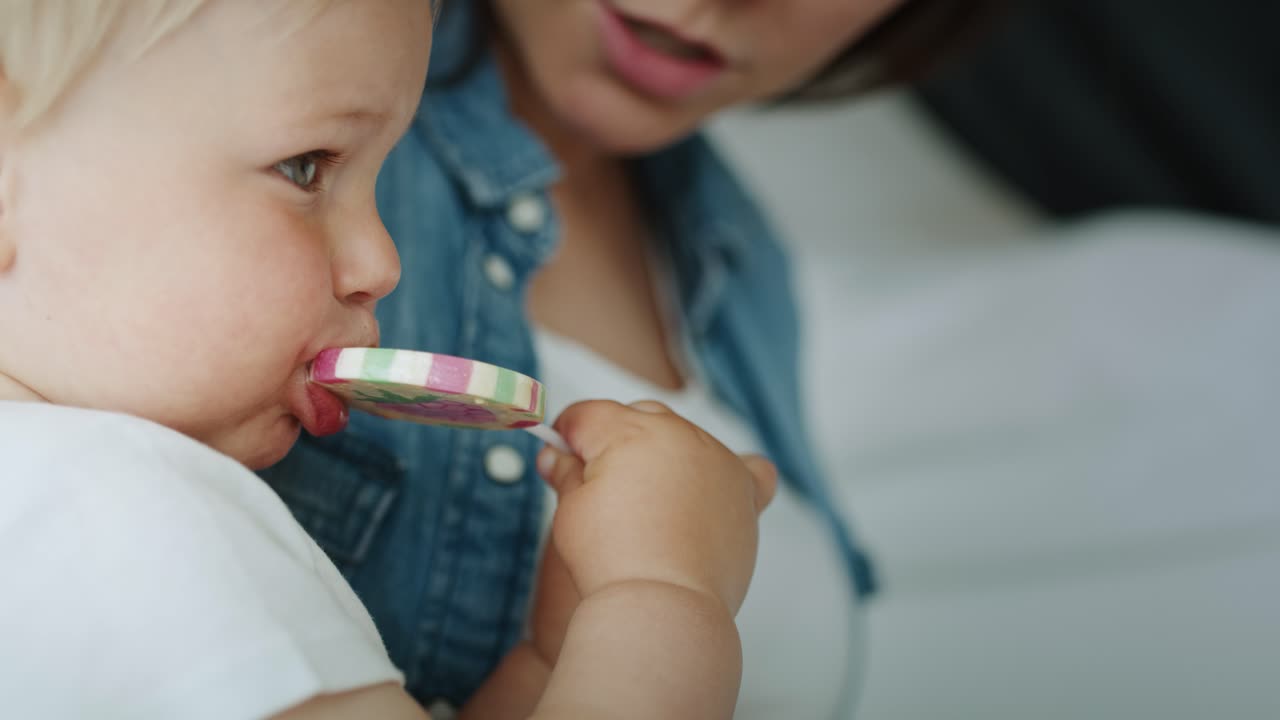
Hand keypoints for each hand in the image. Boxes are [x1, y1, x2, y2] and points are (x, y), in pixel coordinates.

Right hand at [535, 400, 776, 617]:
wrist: (662, 607)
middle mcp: (678, 435)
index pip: (590, 415)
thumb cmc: (613, 562)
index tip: (561, 454)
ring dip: (667, 456)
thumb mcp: (571, 510)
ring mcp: (717, 460)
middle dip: (616, 441)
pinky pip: (751, 468)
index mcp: (629, 431)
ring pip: (687, 438)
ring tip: (650, 498)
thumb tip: (556, 456)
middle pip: (639, 418)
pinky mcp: (745, 492)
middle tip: (599, 483)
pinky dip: (733, 473)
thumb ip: (566, 473)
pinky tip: (716, 488)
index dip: (568, 435)